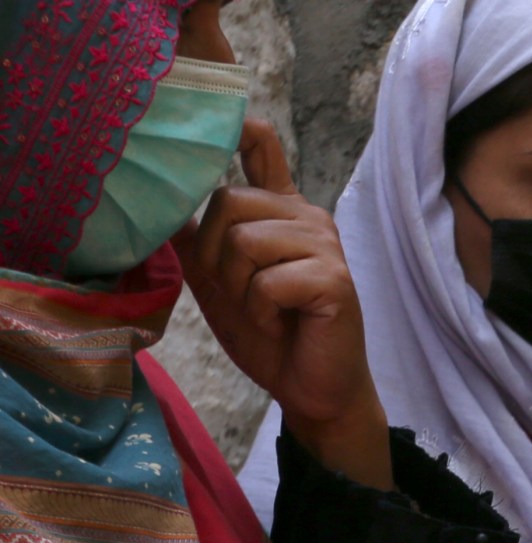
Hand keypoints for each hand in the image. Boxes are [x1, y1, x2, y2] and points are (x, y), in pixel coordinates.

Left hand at [178, 119, 391, 488]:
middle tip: (241, 293)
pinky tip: (283, 322)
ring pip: (244, 240)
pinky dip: (263, 310)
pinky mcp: (334, 278)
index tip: (237, 123)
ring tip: (264, 310)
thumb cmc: (270, 334)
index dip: (243, 130)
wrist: (312, 388)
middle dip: (216, 256)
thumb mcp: (217, 282)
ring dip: (239, 287)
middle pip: (229, 201)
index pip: (263, 150)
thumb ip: (195, 241)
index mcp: (280, 212)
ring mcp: (324, 244)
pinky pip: (268, 279)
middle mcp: (306, 217)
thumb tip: (156, 206)